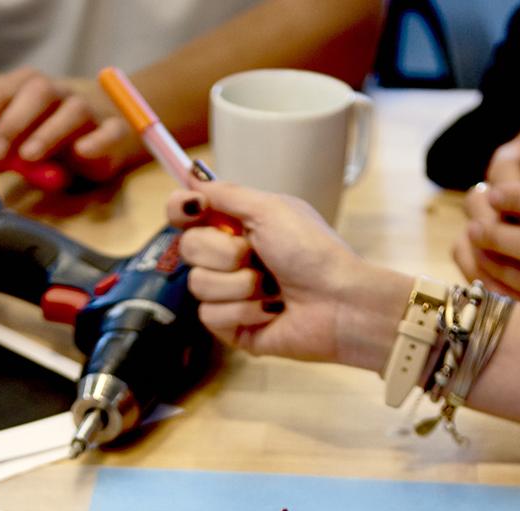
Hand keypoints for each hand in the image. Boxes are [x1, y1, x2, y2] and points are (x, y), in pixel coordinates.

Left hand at [0, 68, 143, 183]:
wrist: (106, 132)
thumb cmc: (55, 135)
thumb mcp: (21, 142)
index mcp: (26, 88)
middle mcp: (56, 92)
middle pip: (32, 95)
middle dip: (9, 124)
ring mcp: (87, 109)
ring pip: (70, 110)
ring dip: (48, 132)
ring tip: (28, 156)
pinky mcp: (113, 130)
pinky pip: (108, 132)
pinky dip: (96, 141)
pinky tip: (82, 152)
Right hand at [165, 181, 409, 368]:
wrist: (339, 303)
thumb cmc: (314, 252)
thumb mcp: (271, 209)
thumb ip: (226, 193)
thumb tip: (191, 176)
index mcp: (237, 225)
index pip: (185, 213)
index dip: (180, 208)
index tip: (194, 207)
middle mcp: (228, 258)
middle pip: (187, 248)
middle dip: (224, 252)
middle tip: (256, 255)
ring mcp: (228, 294)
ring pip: (197, 284)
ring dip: (239, 284)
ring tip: (272, 288)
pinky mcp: (231, 326)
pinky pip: (210, 316)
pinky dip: (243, 310)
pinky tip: (270, 311)